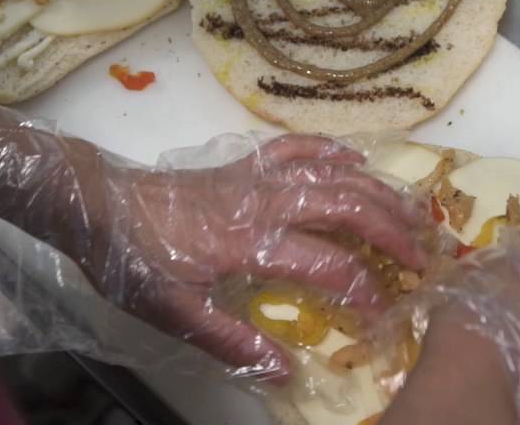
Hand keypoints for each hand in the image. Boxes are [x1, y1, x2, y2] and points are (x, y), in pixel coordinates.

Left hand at [0, 126, 427, 381]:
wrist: (94, 200)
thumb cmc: (132, 260)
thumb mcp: (173, 313)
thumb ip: (232, 341)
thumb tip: (288, 371)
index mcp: (251, 242)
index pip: (328, 265)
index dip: (365, 291)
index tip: (385, 315)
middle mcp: (264, 201)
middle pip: (347, 206)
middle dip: (393, 231)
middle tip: (425, 258)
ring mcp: (256, 175)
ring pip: (333, 174)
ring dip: (378, 190)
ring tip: (414, 209)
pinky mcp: (242, 163)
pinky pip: (297, 148)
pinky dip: (331, 152)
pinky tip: (355, 160)